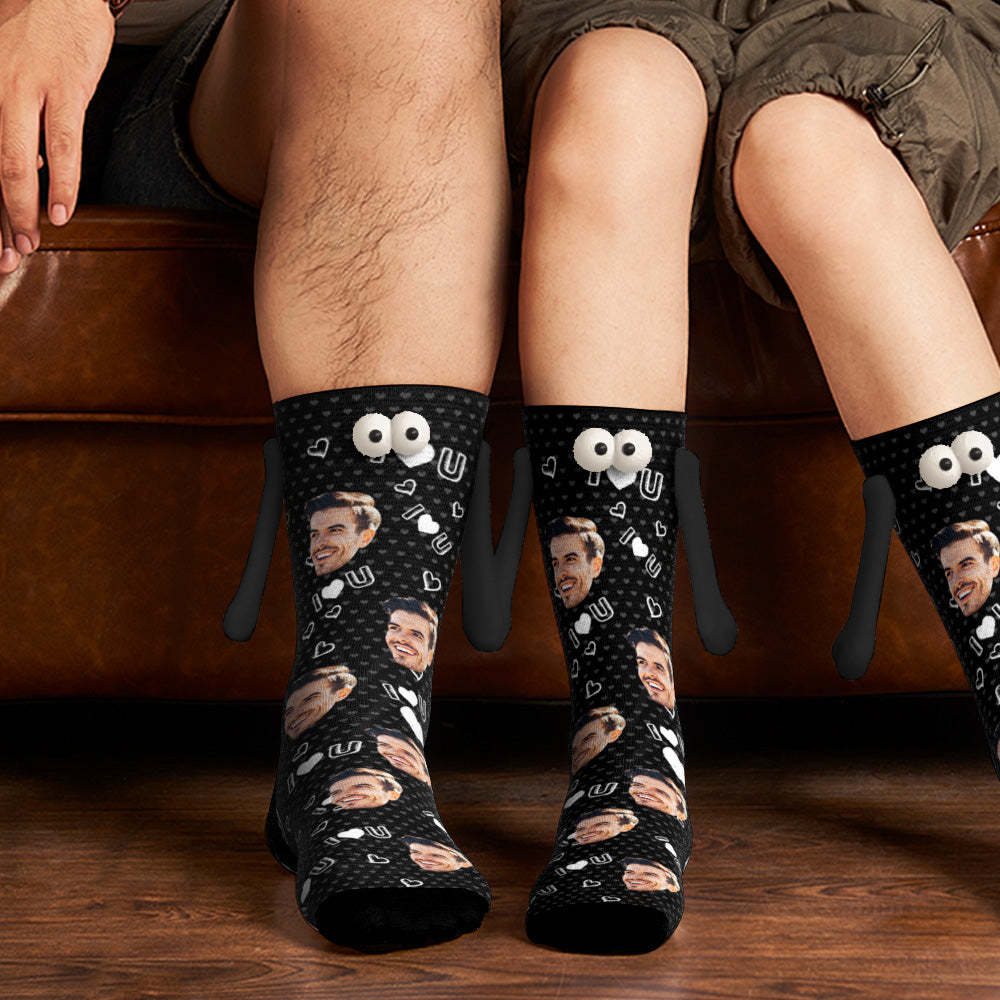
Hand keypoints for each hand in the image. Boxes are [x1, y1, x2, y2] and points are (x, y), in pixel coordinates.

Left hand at [0, 0, 113, 273]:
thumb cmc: (36, 33)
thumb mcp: (8, 76)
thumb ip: (12, 125)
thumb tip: (28, 171)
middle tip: (7, 258)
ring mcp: (23, 90)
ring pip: (15, 164)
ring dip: (22, 211)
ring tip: (28, 245)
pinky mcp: (63, 88)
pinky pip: (62, 146)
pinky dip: (63, 183)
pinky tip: (63, 212)